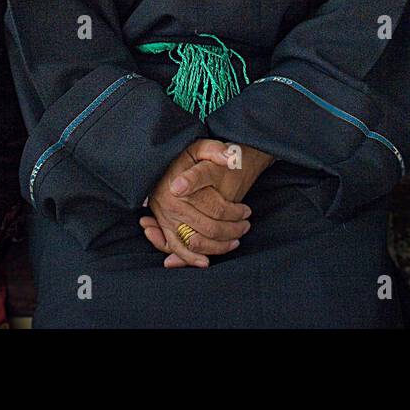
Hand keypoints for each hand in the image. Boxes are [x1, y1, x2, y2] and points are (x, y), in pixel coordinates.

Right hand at [142, 139, 261, 268]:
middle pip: (209, 228)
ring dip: (217, 246)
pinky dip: (190, 258)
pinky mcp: (163, 228)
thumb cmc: (189, 158)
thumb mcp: (201, 147)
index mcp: (180, 185)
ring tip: (235, 241)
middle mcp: (170, 205)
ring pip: (195, 242)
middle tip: (245, 226)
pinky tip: (206, 261)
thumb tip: (229, 159)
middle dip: (232, 230)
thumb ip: (216, 150)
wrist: (165, 165)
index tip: (246, 211)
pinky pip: (176, 249)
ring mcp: (165, 219)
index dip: (235, 212)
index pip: (216, 208)